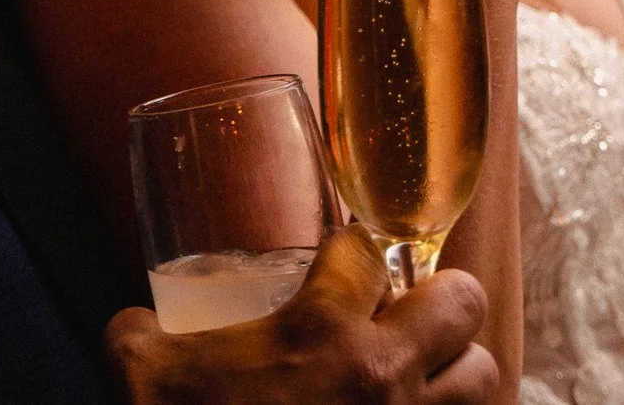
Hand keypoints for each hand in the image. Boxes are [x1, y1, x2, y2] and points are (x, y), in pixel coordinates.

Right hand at [109, 230, 496, 404]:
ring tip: (418, 376)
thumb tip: (141, 323)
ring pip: (483, 375)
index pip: (369, 248)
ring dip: (455, 370)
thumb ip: (145, 329)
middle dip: (436, 298)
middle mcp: (380, 375)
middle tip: (400, 314)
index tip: (340, 264)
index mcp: (319, 330)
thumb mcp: (140, 370)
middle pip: (462, 299)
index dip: (352, 249)